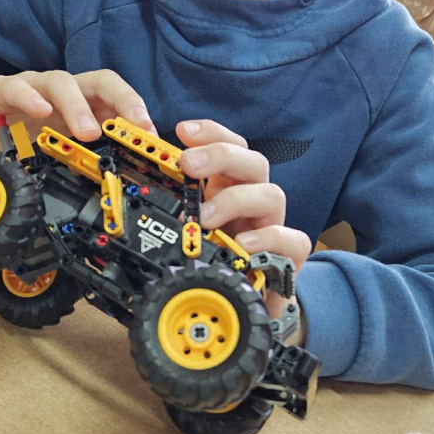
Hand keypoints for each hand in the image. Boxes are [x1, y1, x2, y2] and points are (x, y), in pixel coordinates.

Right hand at [0, 68, 155, 144]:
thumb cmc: (17, 126)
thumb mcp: (53, 144)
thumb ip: (78, 153)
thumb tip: (112, 179)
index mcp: (79, 101)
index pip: (115, 95)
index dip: (136, 110)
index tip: (152, 134)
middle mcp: (61, 89)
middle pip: (99, 80)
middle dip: (123, 99)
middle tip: (136, 126)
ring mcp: (33, 86)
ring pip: (61, 83)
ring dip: (79, 106)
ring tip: (89, 131)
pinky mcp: (1, 88)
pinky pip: (18, 88)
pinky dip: (31, 98)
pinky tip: (40, 112)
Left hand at [177, 119, 311, 326]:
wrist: (246, 303)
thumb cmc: (217, 259)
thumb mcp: (191, 229)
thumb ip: (175, 208)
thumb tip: (141, 190)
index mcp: (230, 187)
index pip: (229, 146)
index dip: (210, 132)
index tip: (182, 130)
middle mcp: (254, 201)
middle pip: (252, 162)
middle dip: (220, 155)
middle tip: (188, 164)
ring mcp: (273, 227)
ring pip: (272, 194)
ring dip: (236, 199)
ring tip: (206, 217)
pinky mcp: (288, 258)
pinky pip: (292, 239)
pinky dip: (269, 238)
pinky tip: (243, 245)